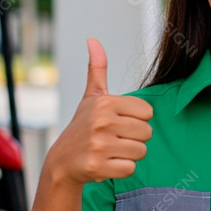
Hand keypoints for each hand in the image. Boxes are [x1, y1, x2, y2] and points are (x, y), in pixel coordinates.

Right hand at [43, 38, 153, 184]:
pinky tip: (107, 164)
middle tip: (115, 140)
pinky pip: (130, 169)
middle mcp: (102, 122)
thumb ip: (97, 69)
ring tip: (111, 151)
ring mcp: (99, 145)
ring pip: (141, 151)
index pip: (147, 113)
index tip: (119, 123)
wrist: (62, 161)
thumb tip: (93, 40)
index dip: (137, 120)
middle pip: (147, 133)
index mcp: (105, 103)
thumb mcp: (91, 98)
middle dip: (135, 139)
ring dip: (129, 155)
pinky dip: (121, 169)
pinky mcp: (97, 166)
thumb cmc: (83, 127)